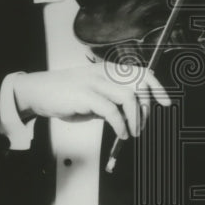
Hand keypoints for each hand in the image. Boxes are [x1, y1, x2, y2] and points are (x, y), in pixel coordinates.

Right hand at [5, 63, 170, 140]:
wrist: (38, 92)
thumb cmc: (65, 95)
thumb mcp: (93, 95)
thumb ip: (111, 100)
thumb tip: (132, 114)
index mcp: (108, 70)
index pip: (141, 72)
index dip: (157, 86)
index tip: (166, 102)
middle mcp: (104, 72)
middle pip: (138, 84)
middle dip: (146, 107)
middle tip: (143, 124)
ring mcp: (94, 82)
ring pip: (127, 97)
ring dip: (135, 118)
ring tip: (133, 132)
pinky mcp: (84, 95)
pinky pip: (110, 110)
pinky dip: (120, 124)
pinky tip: (121, 133)